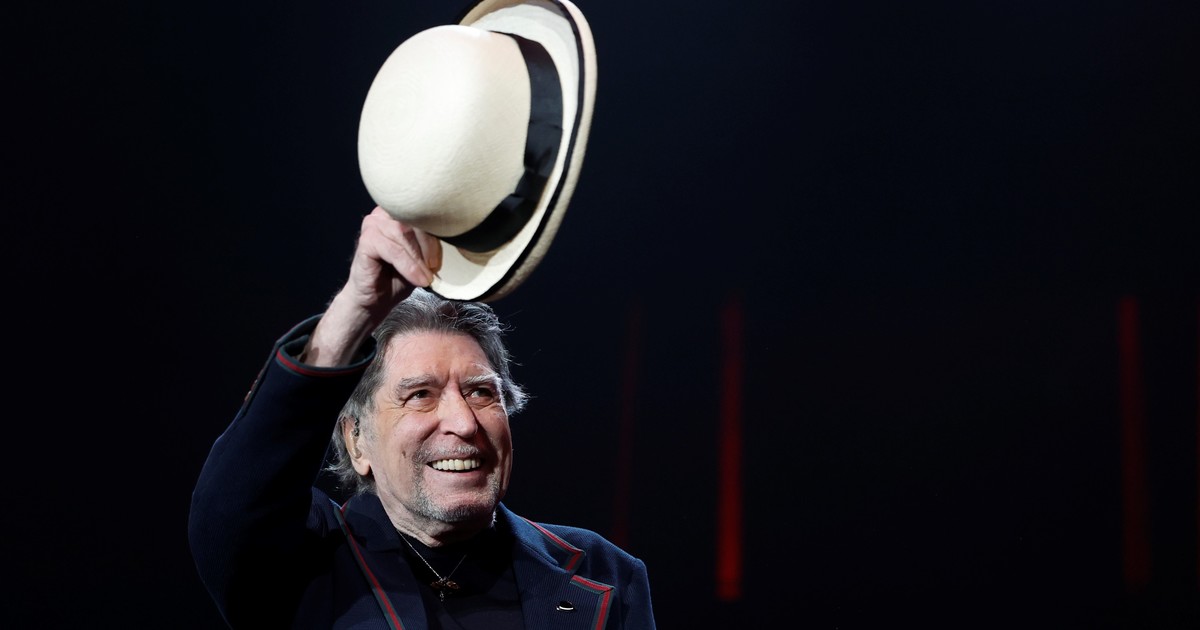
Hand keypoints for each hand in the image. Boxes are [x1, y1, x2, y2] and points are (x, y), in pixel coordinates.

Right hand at [304, 206, 442, 365]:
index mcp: (400, 212)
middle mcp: (385, 213)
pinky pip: (392, 249)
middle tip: (436, 267)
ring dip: (419, 258)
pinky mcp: (365, 241)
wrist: (375, 299)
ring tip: (427, 276)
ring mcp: (373, 224)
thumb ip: (435, 244)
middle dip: (430, 245)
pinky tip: (417, 278)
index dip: (439, 232)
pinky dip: (408, 265)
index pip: (426, 211)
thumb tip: (459, 239)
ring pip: (403, 233)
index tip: (448, 253)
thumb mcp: (424, 258)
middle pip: (415, 220)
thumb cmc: (400, 276)